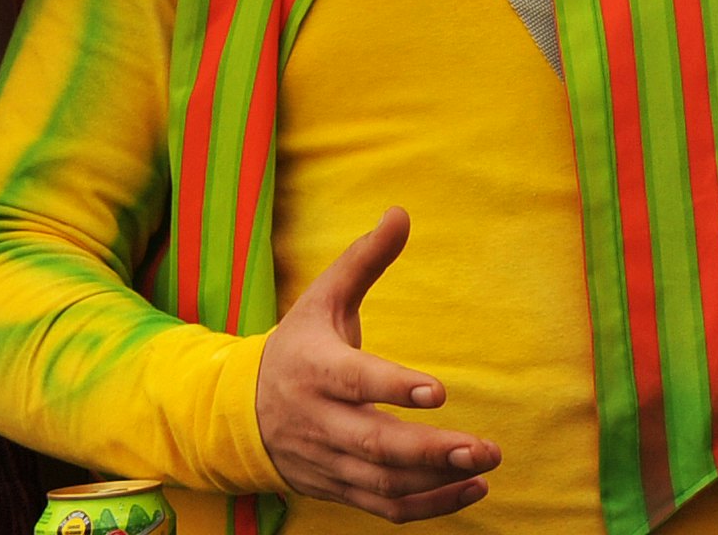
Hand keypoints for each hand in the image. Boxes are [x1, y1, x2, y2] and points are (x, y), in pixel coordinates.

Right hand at [253, 210, 499, 519]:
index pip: (355, 382)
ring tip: (485, 466)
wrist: (232, 415)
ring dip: (435, 481)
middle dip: (430, 450)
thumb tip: (400, 211)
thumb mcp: (322, 299)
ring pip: (381, 481)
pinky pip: (381, 506)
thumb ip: (363, 260)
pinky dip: (426, 506)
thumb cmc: (296, 347)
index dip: (393, 388)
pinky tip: (470, 491)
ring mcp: (326, 460)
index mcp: (315, 370)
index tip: (438, 392)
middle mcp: (318, 421)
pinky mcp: (335, 486)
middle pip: (374, 444)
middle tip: (484, 447)